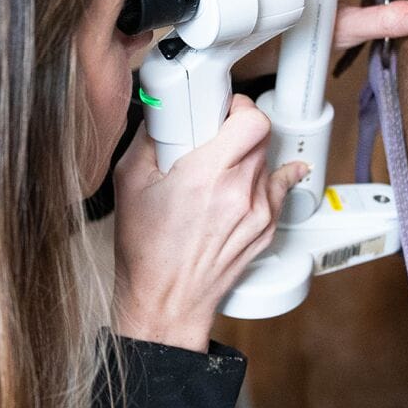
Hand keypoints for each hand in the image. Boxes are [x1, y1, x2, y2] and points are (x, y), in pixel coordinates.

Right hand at [111, 95, 306, 351]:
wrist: (166, 300)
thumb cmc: (147, 252)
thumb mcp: (130, 183)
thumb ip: (148, 139)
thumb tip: (160, 115)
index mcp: (207, 174)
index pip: (252, 120)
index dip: (240, 106)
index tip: (225, 109)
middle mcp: (240, 192)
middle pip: (262, 136)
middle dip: (239, 130)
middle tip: (216, 136)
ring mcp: (259, 212)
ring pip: (268, 161)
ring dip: (248, 156)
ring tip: (222, 169)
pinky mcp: (267, 229)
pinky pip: (278, 190)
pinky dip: (265, 180)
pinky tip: (250, 183)